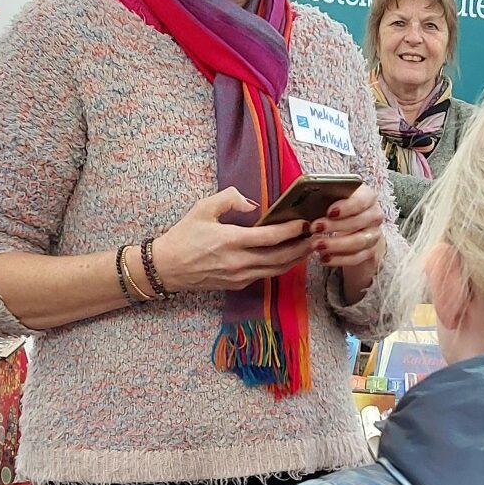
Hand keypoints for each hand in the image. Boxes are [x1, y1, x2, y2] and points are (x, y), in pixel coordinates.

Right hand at [150, 187, 310, 292]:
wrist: (165, 268)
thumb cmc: (183, 236)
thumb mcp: (202, 209)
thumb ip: (229, 199)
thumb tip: (253, 204)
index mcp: (231, 241)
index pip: (271, 237)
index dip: (292, 231)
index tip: (306, 223)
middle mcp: (239, 262)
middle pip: (281, 257)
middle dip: (302, 247)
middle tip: (318, 235)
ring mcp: (239, 276)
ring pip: (276, 269)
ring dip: (296, 259)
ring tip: (310, 247)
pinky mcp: (237, 285)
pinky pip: (265, 275)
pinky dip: (281, 266)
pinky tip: (289, 257)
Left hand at [310, 184, 386, 304]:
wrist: (355, 227)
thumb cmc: (339, 208)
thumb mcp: (334, 198)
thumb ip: (325, 196)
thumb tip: (305, 200)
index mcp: (367, 196)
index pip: (361, 200)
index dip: (346, 206)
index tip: (329, 211)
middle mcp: (374, 215)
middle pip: (358, 222)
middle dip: (335, 226)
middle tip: (314, 228)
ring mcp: (374, 235)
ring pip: (358, 241)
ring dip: (336, 244)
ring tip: (317, 245)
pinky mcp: (370, 252)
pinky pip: (356, 258)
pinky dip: (339, 259)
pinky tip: (324, 258)